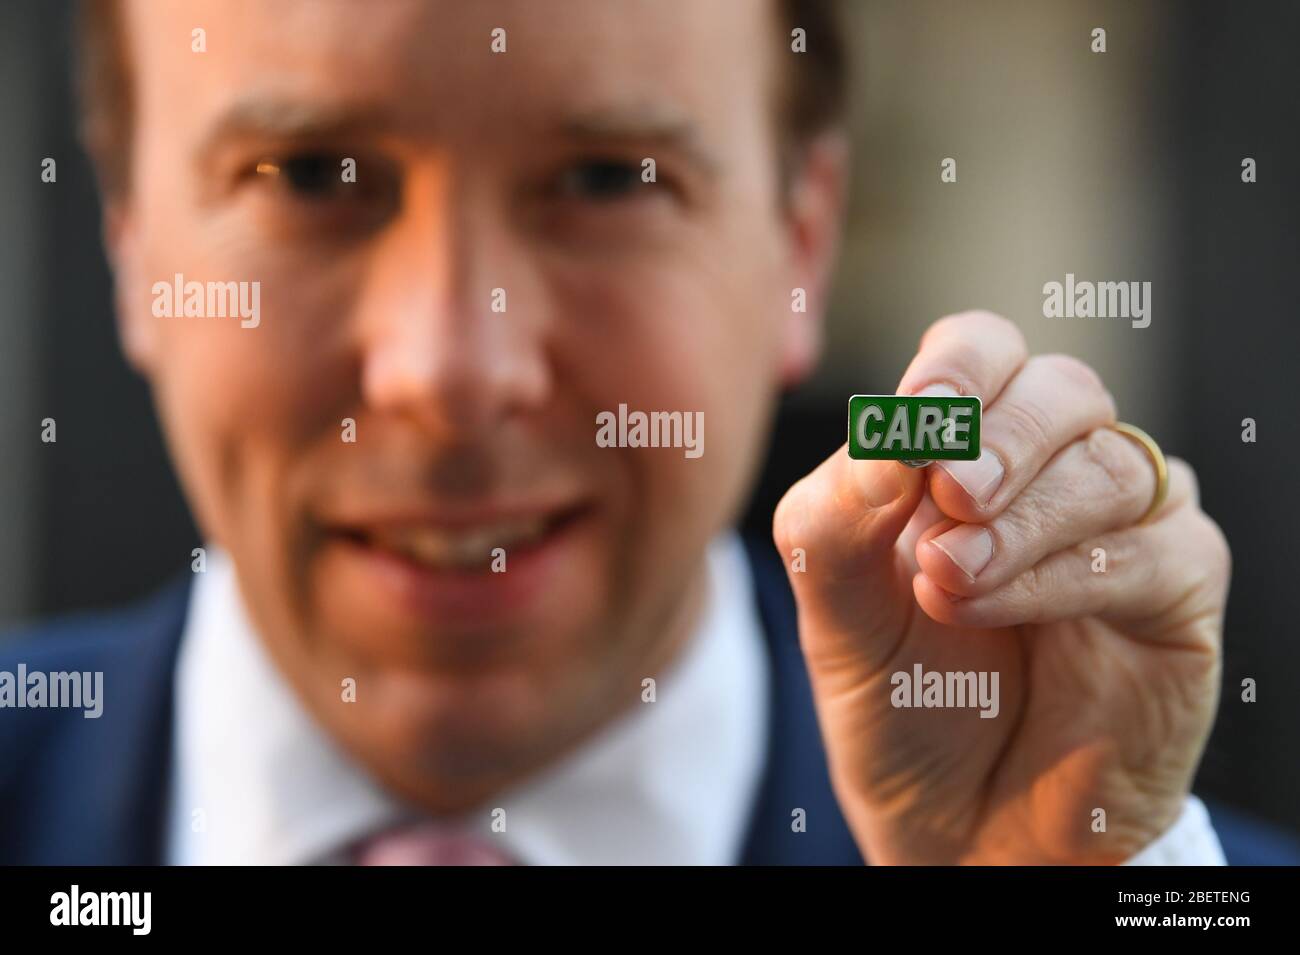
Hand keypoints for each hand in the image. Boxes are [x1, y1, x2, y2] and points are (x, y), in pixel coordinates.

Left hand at [773, 311, 1230, 863]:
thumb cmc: (898, 699)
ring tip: (948, 580)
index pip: (983, 352)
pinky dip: (1063, 574)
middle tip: (950, 496)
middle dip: (1002, 434)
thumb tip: (886, 435)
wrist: (956, 819)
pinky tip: (993, 606)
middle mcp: (1053, 470)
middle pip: (1063, 387)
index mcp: (967, 449)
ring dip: (1023, 520)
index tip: (919, 413)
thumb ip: (838, 515)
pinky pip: (1149, 550)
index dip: (959, 366)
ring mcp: (1125, 525)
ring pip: (1111, 464)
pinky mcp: (1177, 591)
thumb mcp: (836, 606)